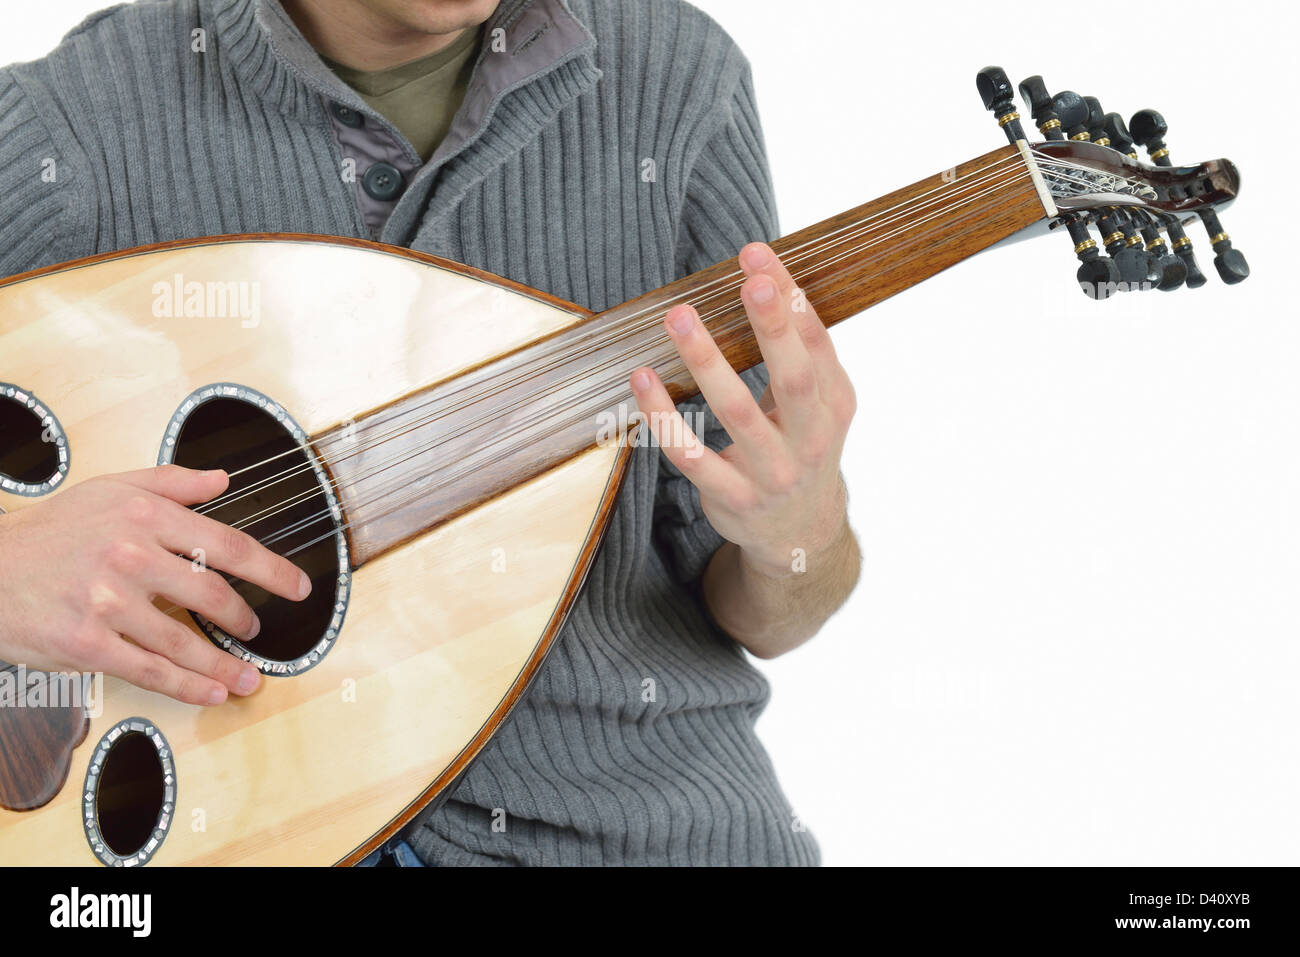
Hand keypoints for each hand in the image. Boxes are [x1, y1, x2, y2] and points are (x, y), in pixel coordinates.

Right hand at [0, 465, 311, 704]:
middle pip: (213, 595)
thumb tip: (223, 480)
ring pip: (186, 641)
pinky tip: (212, 692)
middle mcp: (130, 557)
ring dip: (226, 665)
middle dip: (246, 619)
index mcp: (144, 517)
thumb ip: (172, 483)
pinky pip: (151, 670)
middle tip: (257, 631)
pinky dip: (189, 686)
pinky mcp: (87, 644)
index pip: (227, 545)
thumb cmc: (51, 531)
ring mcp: (108, 603)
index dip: (271, 570)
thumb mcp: (110, 490)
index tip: (298, 585)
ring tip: (248, 676)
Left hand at [629, 241, 855, 577]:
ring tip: (679, 316)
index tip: (760, 258)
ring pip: (736, 412)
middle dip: (772, 327)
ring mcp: (771, 473)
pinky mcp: (731, 497)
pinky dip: (663, 417)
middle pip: (793, 378)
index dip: (793, 301)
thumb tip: (771, 278)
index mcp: (835, 406)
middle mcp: (810, 440)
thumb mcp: (820, 405)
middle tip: (748, 281)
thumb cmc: (802, 449)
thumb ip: (804, 353)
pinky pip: (690, 454)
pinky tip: (643, 380)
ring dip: (706, 360)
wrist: (800, 535)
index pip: (818, 346)